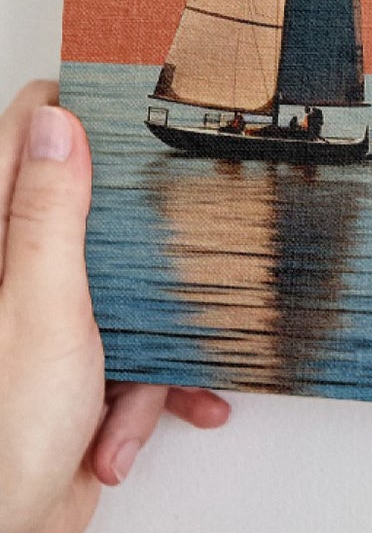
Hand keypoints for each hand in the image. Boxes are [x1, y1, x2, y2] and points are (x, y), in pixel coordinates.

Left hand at [0, 81, 229, 532]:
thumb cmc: (0, 435)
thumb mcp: (42, 307)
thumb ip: (51, 215)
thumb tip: (57, 124)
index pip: (25, 141)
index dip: (75, 113)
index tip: (135, 97)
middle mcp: (13, 278)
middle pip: (91, 215)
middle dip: (148, 238)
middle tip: (192, 217)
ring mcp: (43, 327)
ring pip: (127, 291)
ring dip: (157, 339)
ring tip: (155, 379)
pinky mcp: (73, 375)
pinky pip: (134, 359)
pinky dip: (150, 393)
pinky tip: (145, 427)